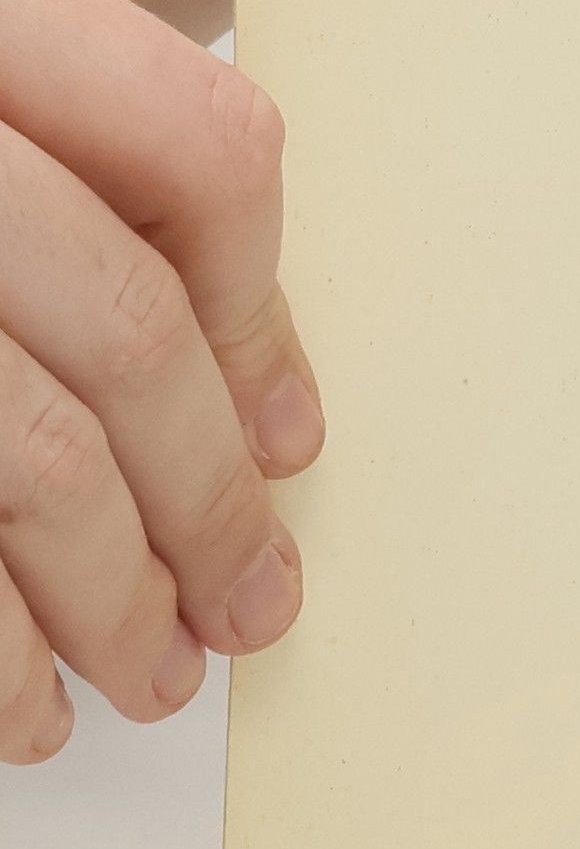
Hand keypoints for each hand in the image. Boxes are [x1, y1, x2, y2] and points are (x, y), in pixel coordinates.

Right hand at [0, 0, 321, 763]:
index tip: (284, 436)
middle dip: (209, 504)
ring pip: (37, 462)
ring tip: (149, 671)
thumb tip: (265, 419)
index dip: (262, 311)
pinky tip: (19, 703)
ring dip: (113, 600)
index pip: (202, 145)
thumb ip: (82, 211)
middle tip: (250, 605)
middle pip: (129, 332)